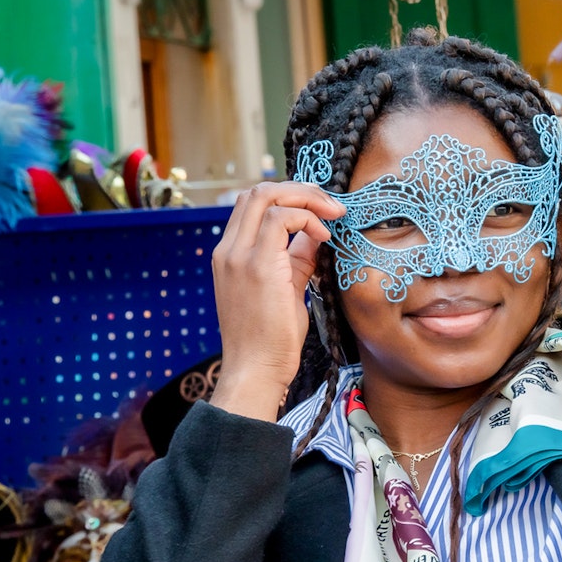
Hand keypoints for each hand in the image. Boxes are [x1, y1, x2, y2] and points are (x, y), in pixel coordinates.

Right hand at [209, 182, 343, 420]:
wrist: (255, 371)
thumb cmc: (271, 339)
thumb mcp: (287, 288)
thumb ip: (298, 258)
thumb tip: (317, 233)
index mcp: (231, 253)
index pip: (253, 204)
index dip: (289, 197)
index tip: (321, 212)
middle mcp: (228, 249)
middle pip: (258, 191)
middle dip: (300, 190)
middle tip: (331, 206)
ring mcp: (238, 256)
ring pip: (266, 195)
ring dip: (306, 198)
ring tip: (333, 216)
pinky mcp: (256, 266)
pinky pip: (281, 219)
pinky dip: (307, 219)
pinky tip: (324, 237)